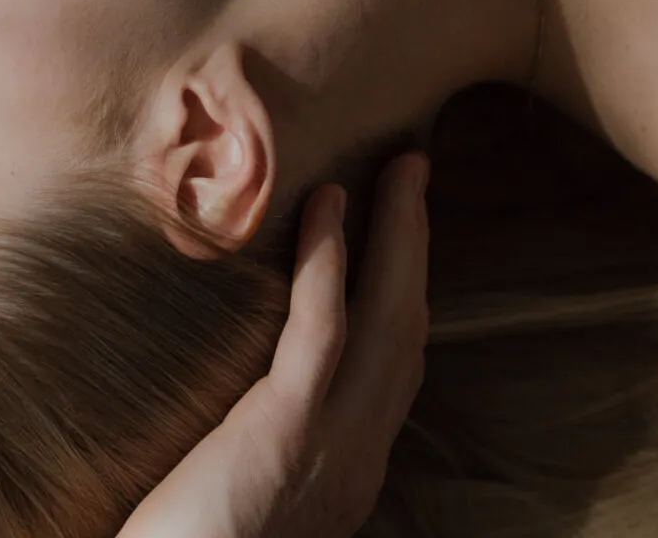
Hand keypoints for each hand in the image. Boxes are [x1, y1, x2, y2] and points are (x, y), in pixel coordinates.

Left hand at [118, 153, 431, 537]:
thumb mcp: (240, 487)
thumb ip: (260, 441)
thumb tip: (246, 394)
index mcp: (347, 472)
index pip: (394, 368)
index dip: (404, 294)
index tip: (401, 236)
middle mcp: (358, 458)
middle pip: (408, 332)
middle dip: (417, 248)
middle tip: (416, 174)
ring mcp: (334, 447)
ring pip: (387, 321)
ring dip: (396, 235)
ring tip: (396, 170)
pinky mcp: (288, 431)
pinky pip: (322, 330)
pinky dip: (331, 262)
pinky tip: (329, 207)